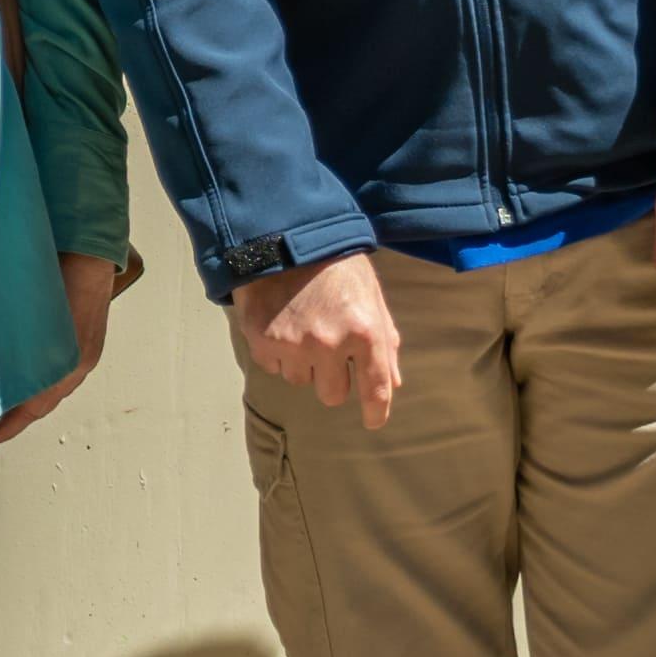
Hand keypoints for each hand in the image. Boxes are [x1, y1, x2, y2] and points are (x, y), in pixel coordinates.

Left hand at [0, 254, 120, 447]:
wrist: (88, 253)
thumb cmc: (58, 278)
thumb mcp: (30, 317)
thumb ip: (17, 346)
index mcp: (66, 365)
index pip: (33, 408)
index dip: (10, 427)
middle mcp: (78, 365)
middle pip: (45, 404)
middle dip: (19, 418)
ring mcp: (85, 354)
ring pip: (55, 390)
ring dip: (32, 401)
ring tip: (7, 405)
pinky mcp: (87, 343)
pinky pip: (64, 373)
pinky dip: (46, 383)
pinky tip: (31, 377)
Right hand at [232, 250, 401, 428]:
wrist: (281, 235)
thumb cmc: (333, 263)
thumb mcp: (370, 294)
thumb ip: (383, 339)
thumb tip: (391, 382)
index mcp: (365, 330)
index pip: (374, 388)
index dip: (376, 411)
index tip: (374, 421)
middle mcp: (330, 344)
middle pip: (333, 394)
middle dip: (332, 378)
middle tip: (326, 351)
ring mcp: (295, 345)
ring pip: (300, 380)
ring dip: (302, 363)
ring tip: (300, 327)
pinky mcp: (263, 342)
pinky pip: (273, 366)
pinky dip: (277, 352)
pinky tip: (280, 323)